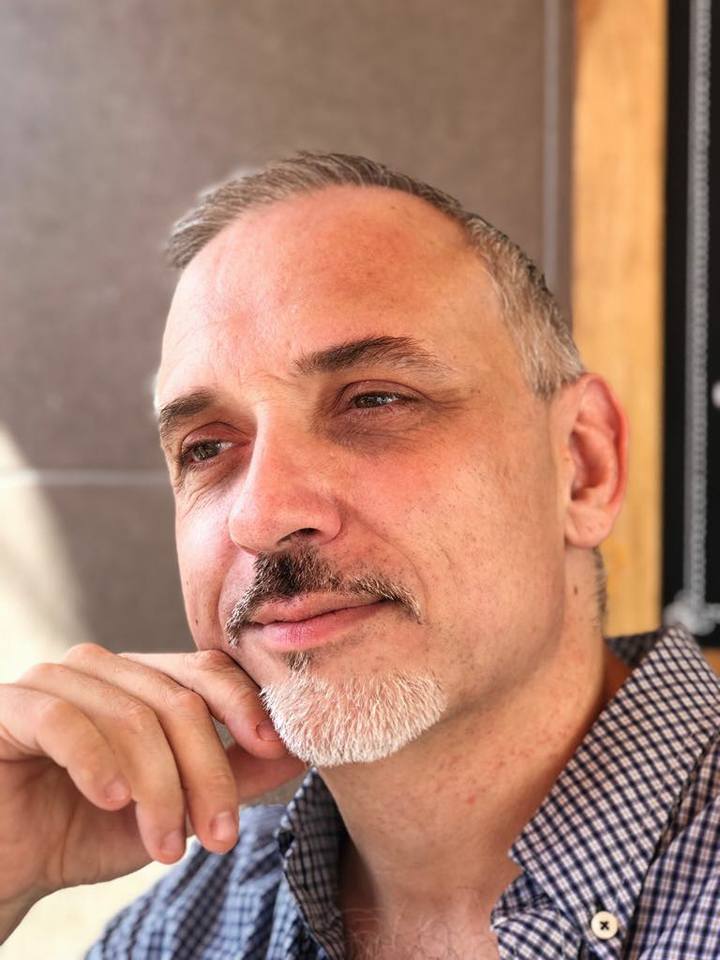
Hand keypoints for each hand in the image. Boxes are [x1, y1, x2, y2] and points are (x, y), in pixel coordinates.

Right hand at [0, 643, 304, 936]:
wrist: (9, 863)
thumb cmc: (86, 830)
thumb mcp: (171, 808)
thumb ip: (230, 775)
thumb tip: (300, 750)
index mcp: (142, 680)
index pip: (207, 672)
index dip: (247, 707)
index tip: (277, 752)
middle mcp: (102, 669)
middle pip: (179, 700)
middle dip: (208, 772)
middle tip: (220, 836)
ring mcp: (53, 679)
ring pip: (131, 716)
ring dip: (158, 788)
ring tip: (168, 847)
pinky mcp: (9, 704)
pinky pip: (64, 720)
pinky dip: (97, 760)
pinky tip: (113, 800)